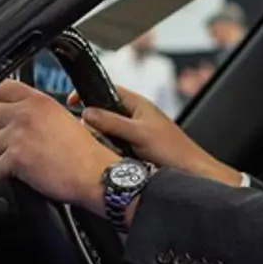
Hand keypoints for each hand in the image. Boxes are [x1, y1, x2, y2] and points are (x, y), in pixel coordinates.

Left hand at [0, 80, 119, 209]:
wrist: (95, 174)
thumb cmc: (84, 151)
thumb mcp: (61, 117)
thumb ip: (35, 110)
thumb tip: (10, 114)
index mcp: (38, 101)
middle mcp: (26, 114)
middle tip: (3, 139)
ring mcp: (19, 135)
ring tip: (16, 158)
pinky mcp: (16, 158)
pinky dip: (5, 174)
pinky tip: (20, 173)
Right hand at [72, 86, 241, 186]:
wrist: (191, 173)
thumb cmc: (173, 151)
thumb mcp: (138, 133)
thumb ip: (112, 122)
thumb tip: (87, 113)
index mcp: (138, 105)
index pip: (108, 90)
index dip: (89, 93)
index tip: (72, 101)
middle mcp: (136, 116)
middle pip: (105, 111)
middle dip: (92, 119)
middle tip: (83, 129)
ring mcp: (135, 133)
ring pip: (108, 130)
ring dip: (101, 136)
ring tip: (97, 144)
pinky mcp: (135, 149)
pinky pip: (114, 145)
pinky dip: (108, 149)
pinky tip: (107, 156)